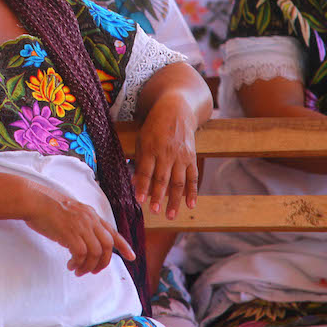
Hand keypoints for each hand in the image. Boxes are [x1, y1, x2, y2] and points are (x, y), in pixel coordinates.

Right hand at [23, 185, 135, 276]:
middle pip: (107, 245)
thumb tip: (84, 243)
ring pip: (95, 252)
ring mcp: (80, 225)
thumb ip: (81, 224)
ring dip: (88, 266)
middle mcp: (89, 219)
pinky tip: (70, 265)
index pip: (112, 231)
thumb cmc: (47, 208)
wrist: (34, 201)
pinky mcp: (70, 233)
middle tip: (93, 271)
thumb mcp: (71, 213)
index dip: (124, 245)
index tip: (132, 257)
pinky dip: (77, 263)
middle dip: (103, 262)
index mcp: (91, 214)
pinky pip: (81, 254)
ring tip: (78, 270)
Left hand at [133, 93, 198, 218]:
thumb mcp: (142, 140)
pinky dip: (192, 192)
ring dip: (175, 200)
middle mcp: (167, 153)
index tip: (139, 201)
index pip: (146, 171)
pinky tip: (190, 205)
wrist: (176, 110)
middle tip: (154, 212)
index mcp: (151, 148)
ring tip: (170, 216)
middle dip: (158, 197)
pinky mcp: (192, 157)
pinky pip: (193, 177)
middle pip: (162, 178)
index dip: (143, 186)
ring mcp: (181, 156)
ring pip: (178, 182)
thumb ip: (139, 162)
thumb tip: (133, 183)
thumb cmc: (154, 127)